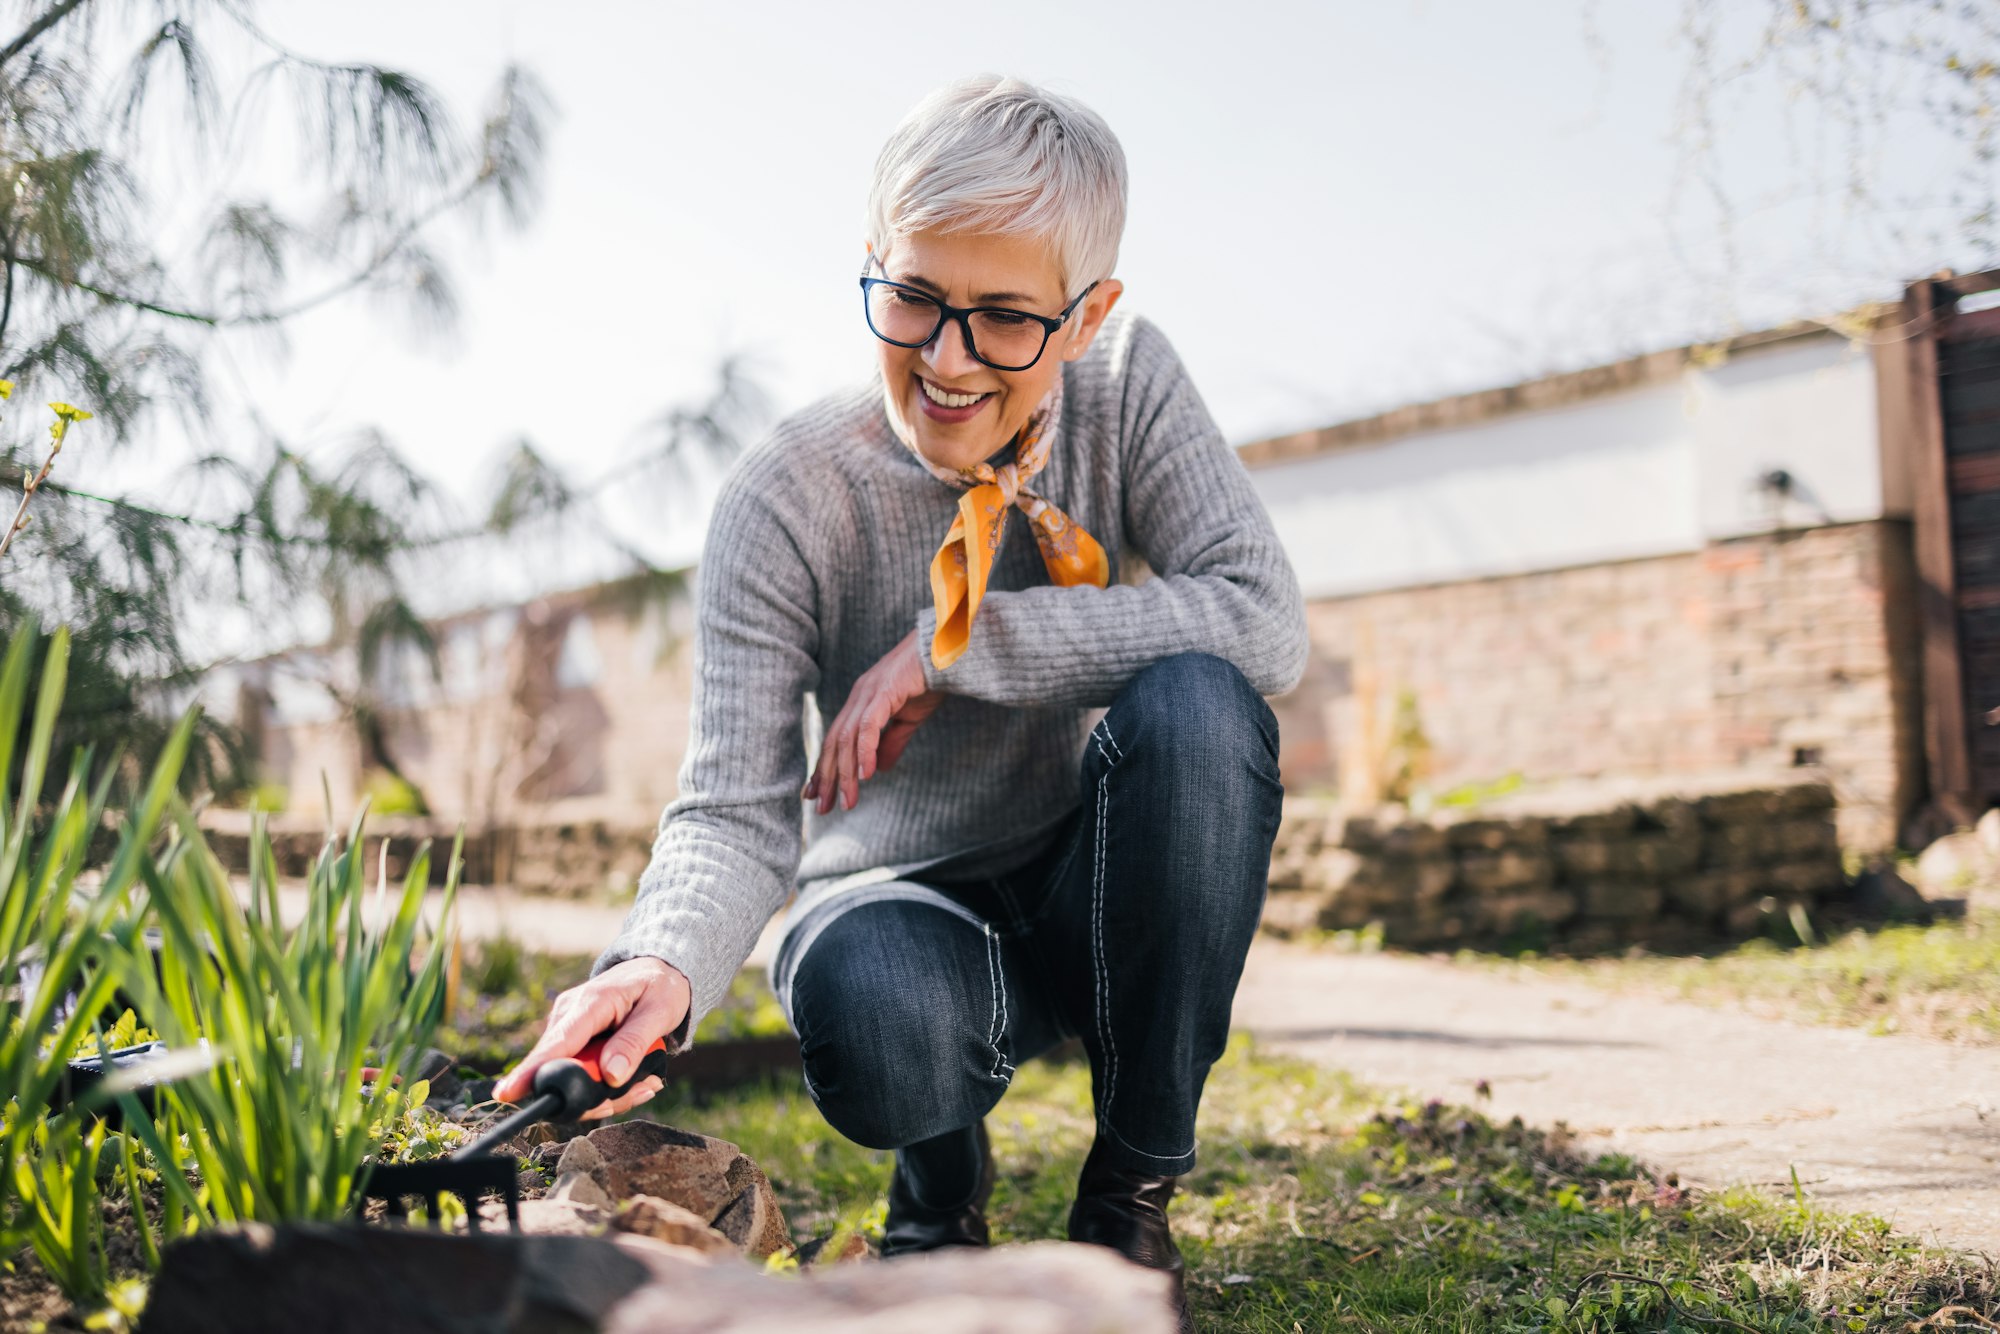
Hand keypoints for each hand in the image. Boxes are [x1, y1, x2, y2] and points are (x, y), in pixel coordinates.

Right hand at [493, 956, 689, 1120]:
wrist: (656, 970)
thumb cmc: (660, 987)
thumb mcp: (660, 1011)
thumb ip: (635, 1042)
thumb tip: (611, 1076)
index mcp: (592, 1002)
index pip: (558, 1042)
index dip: (532, 1071)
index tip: (506, 1093)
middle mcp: (570, 1013)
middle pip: (563, 1071)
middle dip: (598, 1095)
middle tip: (644, 1089)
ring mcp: (567, 1026)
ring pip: (574, 1079)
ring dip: (611, 1093)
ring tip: (648, 1080)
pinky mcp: (571, 1040)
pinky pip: (581, 1075)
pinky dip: (609, 1086)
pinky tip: (638, 1077)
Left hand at [803, 630, 943, 814]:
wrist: (948, 651)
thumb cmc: (929, 680)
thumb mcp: (908, 719)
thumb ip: (892, 742)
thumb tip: (880, 769)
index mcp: (860, 703)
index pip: (834, 740)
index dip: (824, 768)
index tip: (816, 795)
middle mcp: (858, 697)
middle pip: (833, 743)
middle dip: (827, 777)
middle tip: (823, 807)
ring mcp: (869, 693)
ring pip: (847, 739)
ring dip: (846, 772)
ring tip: (848, 800)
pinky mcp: (885, 691)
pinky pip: (870, 726)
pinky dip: (865, 750)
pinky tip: (867, 774)